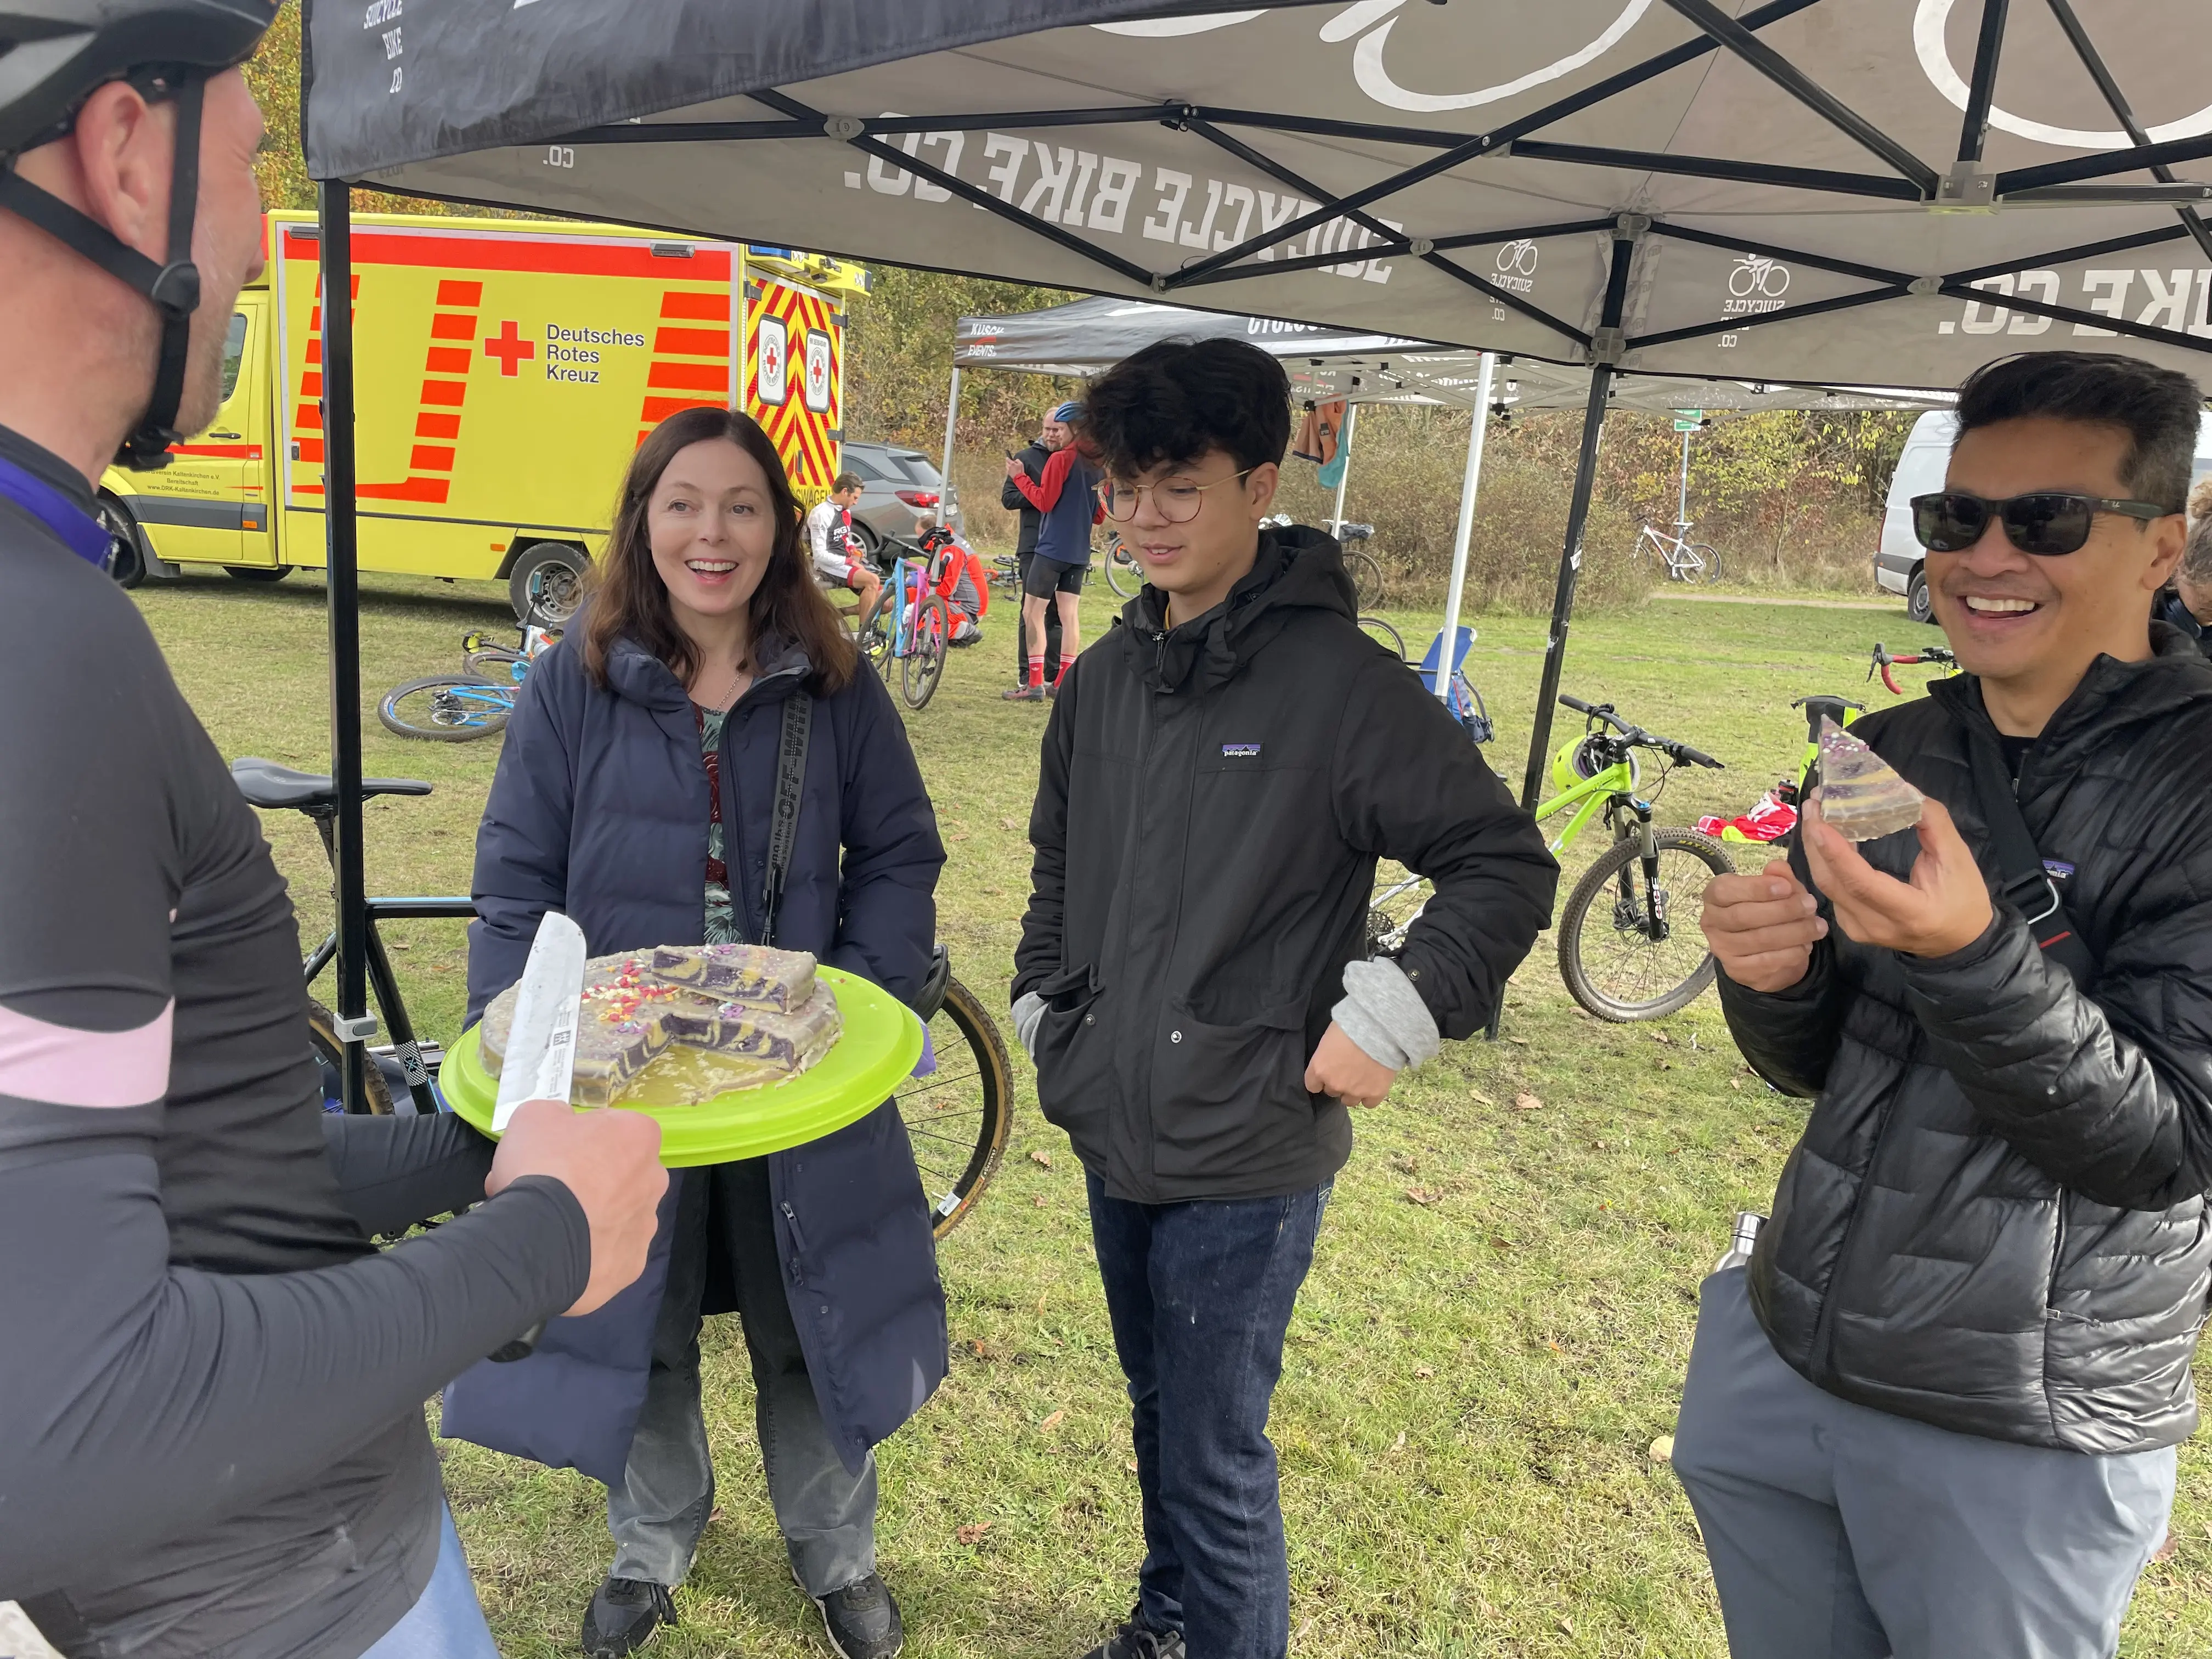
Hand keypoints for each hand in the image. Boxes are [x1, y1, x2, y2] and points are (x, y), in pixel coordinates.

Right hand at [488, 1100, 666, 1317]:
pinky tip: (558, 1252)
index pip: (612, 1129)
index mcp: (640, 1136)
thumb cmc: (541, 1167)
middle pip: (619, 1173)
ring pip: (616, 1215)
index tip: (553, 1154)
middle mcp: (654, 1179)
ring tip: (549, 1226)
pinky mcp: (631, 1267)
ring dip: (589, 1217)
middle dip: (588, 1180)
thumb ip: (557, 1116)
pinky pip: (607, 1253)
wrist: (537, 1240)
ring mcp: (645, 1226)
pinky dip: (587, 1252)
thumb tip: (564, 1127)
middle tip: (548, 1190)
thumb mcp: (534, 1117)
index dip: (578, 1139)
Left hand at [1004, 457, 1025, 480]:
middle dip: (1008, 462)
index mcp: (1012, 463)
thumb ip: (1017, 460)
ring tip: (1011, 466)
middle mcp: (1009, 466)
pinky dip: (1008, 469)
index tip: (1008, 458)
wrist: (1019, 477)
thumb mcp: (1021, 464)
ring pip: (1006, 466)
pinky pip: (1007, 470)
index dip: (1007, 458)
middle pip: (1006, 463)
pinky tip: (1011, 470)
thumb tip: (1015, 460)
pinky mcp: (1008, 473)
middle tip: (1010, 463)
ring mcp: (1008, 470)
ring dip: (1008, 465)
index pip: (1007, 459)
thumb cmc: (1020, 470)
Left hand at [1304, 1021, 1397, 1107]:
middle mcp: (1335, 1084)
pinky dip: (1370, 1096)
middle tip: (1348, 1070)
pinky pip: (1369, 1103)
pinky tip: (1373, 1084)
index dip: (1320, 1079)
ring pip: (1349, 1100)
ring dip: (1353, 1091)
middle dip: (1338, 1082)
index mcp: (1319, 1069)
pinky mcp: (1375, 1093)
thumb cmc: (1351, 1025)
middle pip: (1332, 1092)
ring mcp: (1355, 1091)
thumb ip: (1326, 1054)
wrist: (1379, 1030)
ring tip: (1361, 1078)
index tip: (1327, 1073)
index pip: (1312, 1085)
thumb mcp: (1329, 1037)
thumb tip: (1329, 1055)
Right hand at [1699, 858, 1826, 991]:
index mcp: (1715, 896)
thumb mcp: (1775, 890)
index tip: (1786, 887)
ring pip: (1758, 940)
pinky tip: (1806, 945)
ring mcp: (1722, 948)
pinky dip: (1791, 953)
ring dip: (1794, 933)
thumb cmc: (1767, 910)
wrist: (1764, 951)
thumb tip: (1778, 867)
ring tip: (1818, 927)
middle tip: (1811, 905)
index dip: (1755, 888)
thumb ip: (1778, 877)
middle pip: (1743, 916)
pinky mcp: (1737, 970)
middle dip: (1782, 910)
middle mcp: (1711, 922)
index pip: (1726, 890)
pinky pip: (1766, 962)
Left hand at [1799, 794, 1991, 957]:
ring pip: (1826, 886)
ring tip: (1815, 812)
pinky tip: (1824, 836)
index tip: (1819, 822)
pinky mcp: (1850, 925)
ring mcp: (1858, 929)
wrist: (1959, 941)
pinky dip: (1824, 861)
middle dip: (1816, 841)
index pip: (1863, 884)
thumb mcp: (1958, 859)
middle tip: (1814, 803)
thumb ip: (1934, 824)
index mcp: (1910, 913)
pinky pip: (1830, 890)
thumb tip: (1904, 792)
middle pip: (1833, 883)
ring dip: (1816, 847)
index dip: (1837, 853)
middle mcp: (1876, 926)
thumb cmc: (1963, 899)